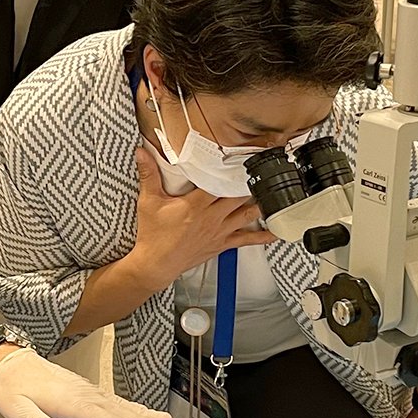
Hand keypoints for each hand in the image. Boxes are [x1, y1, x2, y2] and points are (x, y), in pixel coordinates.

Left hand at [0, 346, 176, 417]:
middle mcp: (83, 395)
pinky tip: (142, 414)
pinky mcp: (85, 390)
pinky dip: (131, 408)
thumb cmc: (10, 389)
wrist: (8, 363)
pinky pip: (113, 400)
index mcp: (69, 402)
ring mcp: (86, 391)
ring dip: (145, 414)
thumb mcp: (17, 411)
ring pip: (120, 405)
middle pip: (120, 411)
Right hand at [129, 147, 274, 291]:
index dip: (233, 170)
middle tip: (261, 170)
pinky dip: (263, 236)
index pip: (219, 183)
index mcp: (196, 204)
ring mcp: (219, 231)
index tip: (243, 157)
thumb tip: (141, 152)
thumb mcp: (149, 202)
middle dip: (250, 183)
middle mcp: (212, 217)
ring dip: (260, 203)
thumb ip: (148, 175)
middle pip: (238, 196)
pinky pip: (247, 240)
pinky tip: (275, 232)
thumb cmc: (153, 235)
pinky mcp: (222, 244)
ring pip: (247, 214)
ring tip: (272, 192)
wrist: (156, 264)